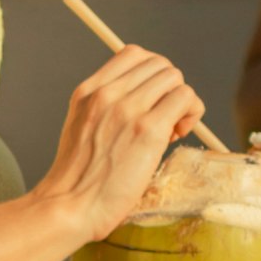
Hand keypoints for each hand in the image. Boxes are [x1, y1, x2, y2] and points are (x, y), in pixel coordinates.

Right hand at [41, 41, 207, 235]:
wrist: (70, 206)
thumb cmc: (78, 178)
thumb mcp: (81, 127)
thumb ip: (105, 107)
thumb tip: (144, 99)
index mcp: (89, 90)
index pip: (133, 54)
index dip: (152, 75)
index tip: (150, 101)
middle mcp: (107, 93)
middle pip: (159, 64)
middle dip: (169, 89)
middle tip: (164, 120)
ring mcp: (128, 109)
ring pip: (175, 79)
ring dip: (182, 102)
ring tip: (171, 130)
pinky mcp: (148, 130)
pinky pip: (186, 98)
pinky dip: (190, 114)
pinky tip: (175, 136)